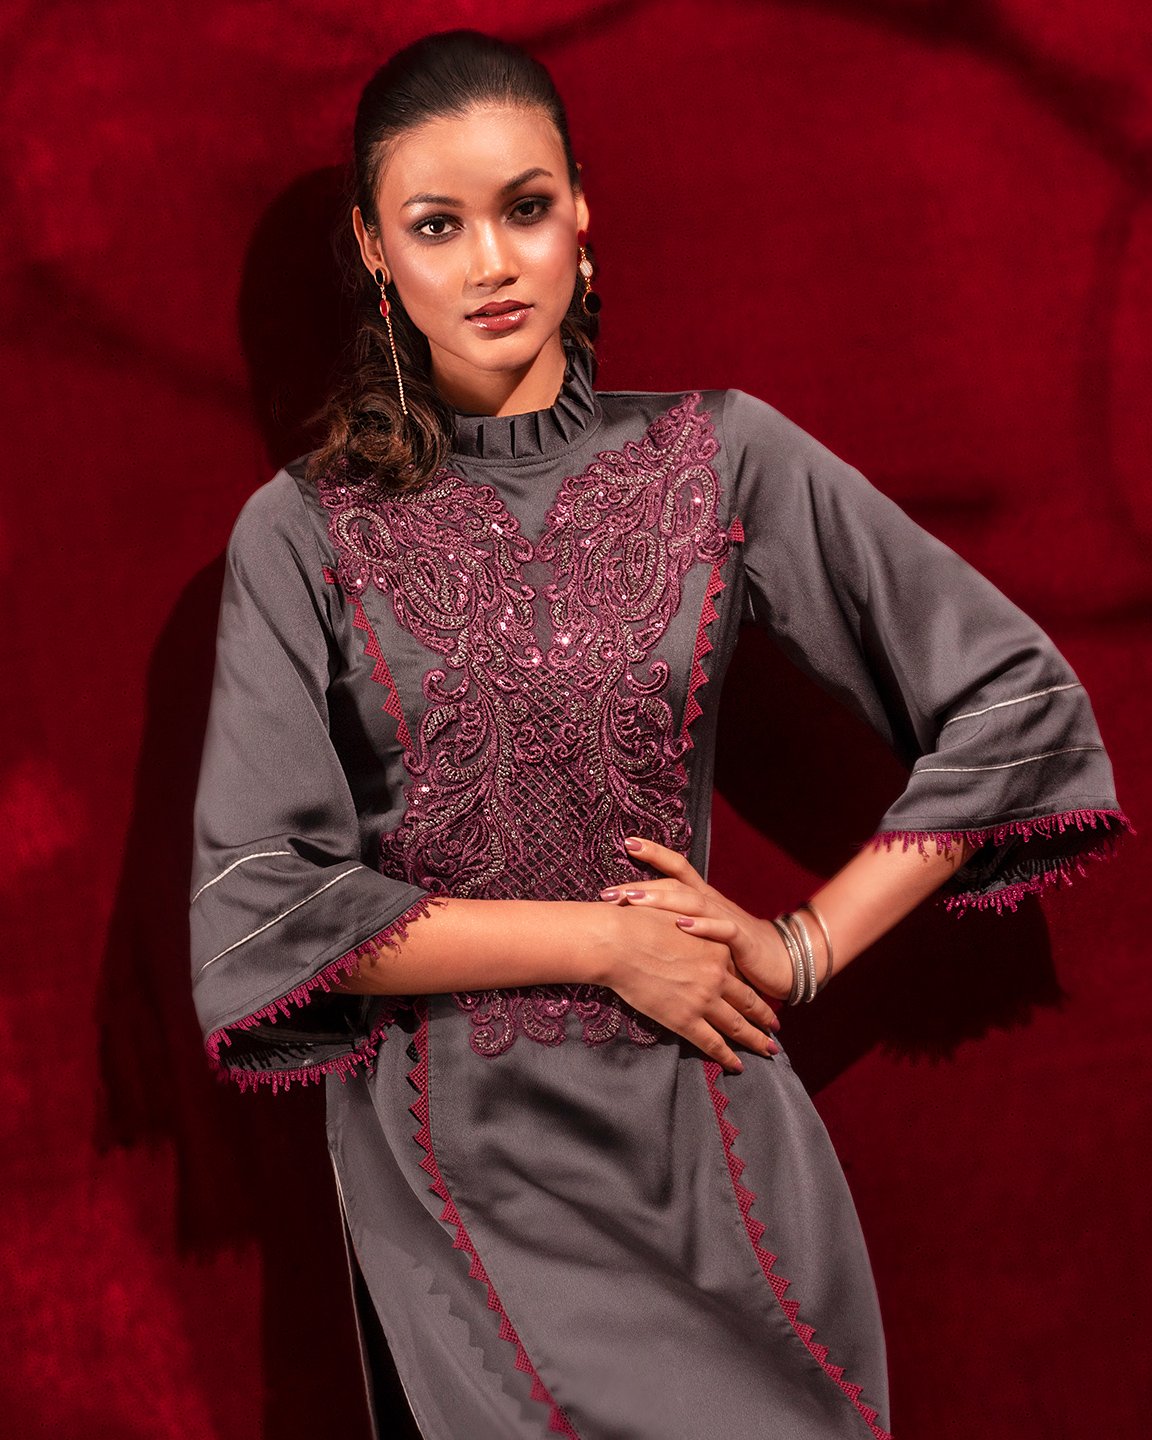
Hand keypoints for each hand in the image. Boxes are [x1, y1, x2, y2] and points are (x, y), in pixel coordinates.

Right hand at [584, 900, 781, 1072]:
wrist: (619, 941)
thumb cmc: (639, 921)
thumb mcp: (676, 915)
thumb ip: (690, 925)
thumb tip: (687, 925)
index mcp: (716, 948)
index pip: (739, 972)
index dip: (751, 984)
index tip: (760, 994)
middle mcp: (717, 976)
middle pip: (748, 1000)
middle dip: (764, 1015)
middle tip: (776, 1027)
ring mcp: (703, 1000)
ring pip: (737, 1025)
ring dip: (755, 1039)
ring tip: (768, 1049)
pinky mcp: (685, 1020)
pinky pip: (712, 1043)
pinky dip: (727, 1056)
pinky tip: (738, 1065)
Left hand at [599, 837, 795, 1004]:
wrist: (783, 961)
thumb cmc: (736, 950)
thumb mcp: (704, 934)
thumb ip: (676, 928)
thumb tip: (637, 925)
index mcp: (703, 898)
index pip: (677, 868)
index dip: (654, 853)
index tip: (626, 841)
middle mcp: (713, 902)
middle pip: (674, 884)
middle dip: (639, 886)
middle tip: (606, 892)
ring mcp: (728, 918)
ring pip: (692, 901)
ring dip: (661, 900)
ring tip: (633, 900)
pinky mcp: (742, 940)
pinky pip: (722, 929)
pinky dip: (701, 926)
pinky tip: (681, 925)